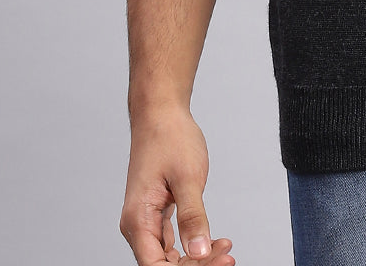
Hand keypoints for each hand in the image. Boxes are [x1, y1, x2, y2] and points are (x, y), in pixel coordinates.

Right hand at [119, 104, 234, 265]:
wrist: (161, 113)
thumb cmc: (170, 138)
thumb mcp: (188, 177)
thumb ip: (193, 217)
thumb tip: (200, 252)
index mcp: (138, 220)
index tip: (217, 263)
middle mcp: (137, 225)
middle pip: (163, 265)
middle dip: (196, 264)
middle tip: (228, 257)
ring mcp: (145, 220)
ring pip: (169, 256)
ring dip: (196, 257)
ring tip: (225, 250)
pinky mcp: (156, 213)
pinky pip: (172, 241)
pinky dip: (192, 243)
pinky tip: (214, 241)